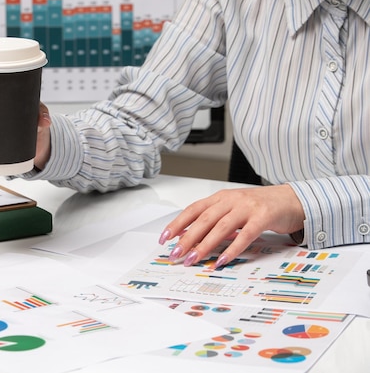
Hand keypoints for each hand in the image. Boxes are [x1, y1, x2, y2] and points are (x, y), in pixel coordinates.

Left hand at [158, 184, 304, 267]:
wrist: (292, 199)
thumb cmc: (260, 207)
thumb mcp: (233, 210)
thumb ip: (214, 221)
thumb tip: (190, 238)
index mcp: (220, 197)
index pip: (193, 210)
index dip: (177, 224)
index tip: (164, 238)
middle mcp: (231, 200)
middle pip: (203, 220)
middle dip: (187, 238)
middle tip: (175, 254)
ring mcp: (247, 207)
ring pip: (220, 227)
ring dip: (204, 245)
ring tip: (193, 260)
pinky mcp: (263, 217)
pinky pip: (245, 235)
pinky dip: (232, 248)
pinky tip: (221, 260)